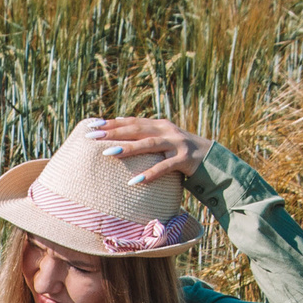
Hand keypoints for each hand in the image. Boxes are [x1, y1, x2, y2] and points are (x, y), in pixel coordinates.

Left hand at [87, 116, 208, 186]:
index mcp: (158, 124)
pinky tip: (135, 181)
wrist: (210, 158)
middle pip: (136, 129)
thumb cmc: (178, 151)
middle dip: (113, 131)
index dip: (112, 122)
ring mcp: (176, 144)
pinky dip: (150, 173)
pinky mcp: (184, 160)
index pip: (132, 121)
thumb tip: (119, 125)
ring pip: (149, 144)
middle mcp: (166, 130)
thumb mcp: (161, 139)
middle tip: (92, 136)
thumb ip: (144, 134)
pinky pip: (165, 167)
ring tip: (108, 153)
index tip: (92, 124)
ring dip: (128, 148)